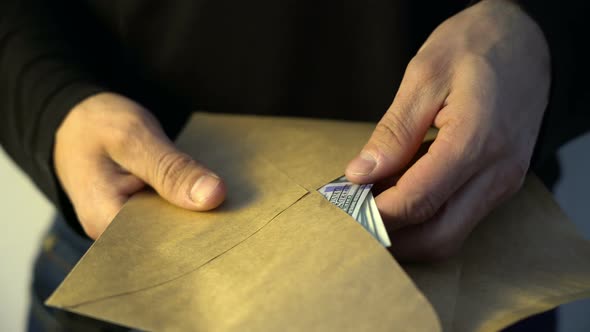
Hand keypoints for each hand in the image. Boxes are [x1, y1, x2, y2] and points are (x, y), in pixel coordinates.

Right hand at [54, 93, 225, 238]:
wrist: (76, 120)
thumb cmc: (96, 126)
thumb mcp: (134, 138)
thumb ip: (171, 169)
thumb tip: (213, 196)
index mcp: (105, 221)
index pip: (160, 247)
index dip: (196, 238)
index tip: (231, 224)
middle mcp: (114, 235)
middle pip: (168, 243)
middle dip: (201, 228)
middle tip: (237, 212)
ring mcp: (127, 227)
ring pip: (172, 231)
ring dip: (197, 216)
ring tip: (228, 204)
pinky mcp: (139, 216)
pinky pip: (170, 218)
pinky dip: (189, 206)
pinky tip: (209, 196)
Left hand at [345, 0, 549, 260]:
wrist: (531, 40)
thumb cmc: (478, 46)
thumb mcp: (425, 75)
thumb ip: (394, 132)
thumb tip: (361, 174)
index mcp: (477, 142)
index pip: (417, 202)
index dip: (374, 214)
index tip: (342, 209)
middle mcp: (497, 173)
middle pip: (437, 237)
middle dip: (390, 237)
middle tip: (352, 216)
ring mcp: (504, 182)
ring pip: (449, 234)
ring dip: (407, 229)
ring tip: (370, 202)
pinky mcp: (501, 182)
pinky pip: (460, 216)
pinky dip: (425, 215)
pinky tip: (397, 192)